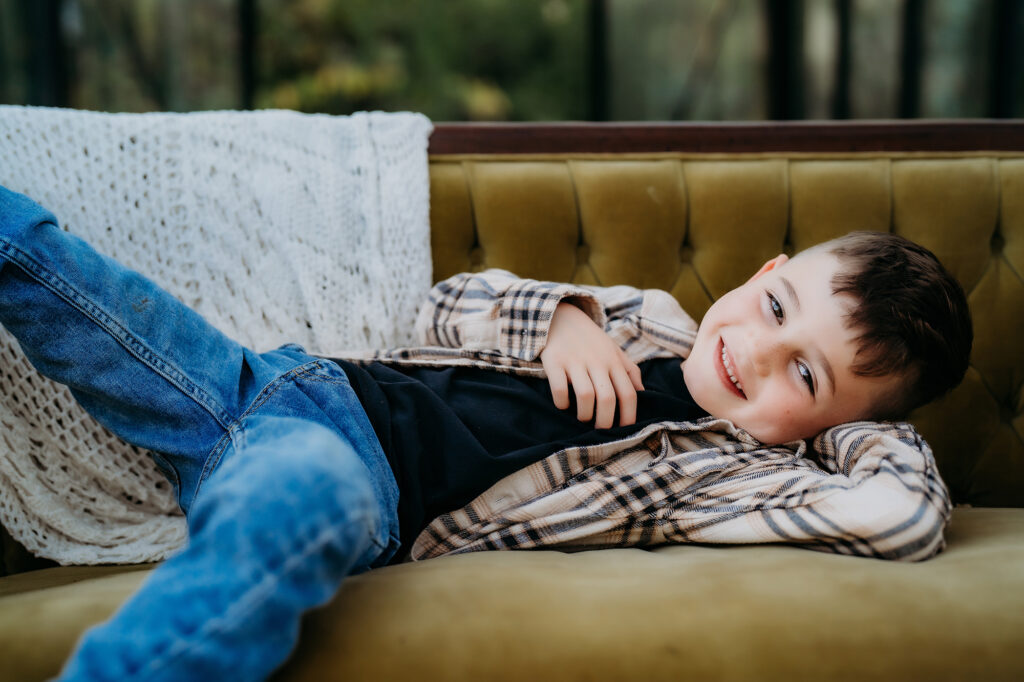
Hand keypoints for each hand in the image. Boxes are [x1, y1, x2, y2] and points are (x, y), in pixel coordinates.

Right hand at [540, 301, 644, 428]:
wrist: (560, 316)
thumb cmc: (590, 339)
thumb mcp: (614, 350)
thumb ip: (630, 370)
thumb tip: (643, 393)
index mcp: (614, 361)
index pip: (629, 394)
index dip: (629, 416)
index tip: (624, 430)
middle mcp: (597, 361)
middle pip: (607, 399)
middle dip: (605, 422)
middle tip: (600, 430)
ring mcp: (575, 361)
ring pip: (585, 396)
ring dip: (584, 414)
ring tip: (583, 417)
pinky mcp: (554, 362)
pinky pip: (559, 389)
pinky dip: (562, 402)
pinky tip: (564, 404)